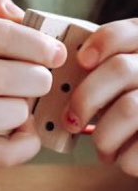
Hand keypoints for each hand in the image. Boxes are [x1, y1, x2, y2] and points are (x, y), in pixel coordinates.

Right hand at [0, 0, 66, 165]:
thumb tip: (18, 12)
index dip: (36, 43)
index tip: (54, 52)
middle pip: (3, 77)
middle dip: (37, 78)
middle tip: (38, 79)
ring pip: (2, 115)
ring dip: (25, 110)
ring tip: (18, 102)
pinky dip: (23, 146)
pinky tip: (22, 131)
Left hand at [64, 18, 137, 175]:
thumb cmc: (136, 113)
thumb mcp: (127, 87)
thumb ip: (105, 75)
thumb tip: (60, 82)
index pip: (131, 32)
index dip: (103, 42)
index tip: (82, 61)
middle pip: (121, 69)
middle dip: (85, 99)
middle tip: (71, 121)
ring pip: (128, 108)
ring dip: (103, 135)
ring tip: (103, 146)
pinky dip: (123, 159)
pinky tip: (123, 158)